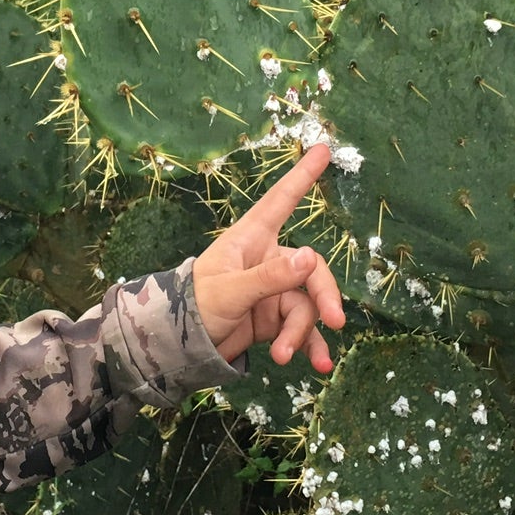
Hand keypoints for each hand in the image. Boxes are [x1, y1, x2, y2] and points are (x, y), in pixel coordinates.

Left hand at [192, 144, 347, 372]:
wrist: (180, 347)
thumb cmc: (194, 307)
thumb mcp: (230, 292)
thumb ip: (271, 277)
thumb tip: (312, 257)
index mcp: (250, 240)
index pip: (280, 201)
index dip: (301, 177)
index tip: (323, 150)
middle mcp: (267, 261)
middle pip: (310, 270)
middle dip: (322, 296)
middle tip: (334, 321)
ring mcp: (273, 291)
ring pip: (305, 306)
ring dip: (302, 333)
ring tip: (287, 356)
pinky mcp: (274, 319)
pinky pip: (301, 329)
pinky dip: (309, 345)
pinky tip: (319, 365)